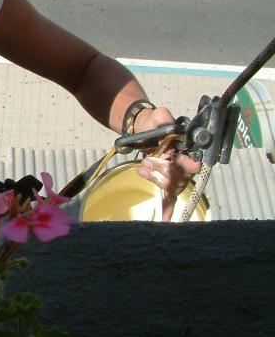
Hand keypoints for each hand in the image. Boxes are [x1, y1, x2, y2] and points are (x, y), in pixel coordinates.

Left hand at [133, 107, 201, 221]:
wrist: (145, 128)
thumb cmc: (154, 123)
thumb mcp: (158, 116)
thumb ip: (164, 119)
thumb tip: (168, 128)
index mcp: (188, 149)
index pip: (194, 162)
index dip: (183, 163)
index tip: (171, 157)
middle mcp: (187, 165)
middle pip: (181, 176)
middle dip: (163, 169)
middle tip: (148, 160)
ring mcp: (178, 175)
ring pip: (172, 185)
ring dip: (156, 178)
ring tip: (142, 167)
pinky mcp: (167, 181)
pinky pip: (170, 198)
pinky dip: (168, 209)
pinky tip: (165, 220)